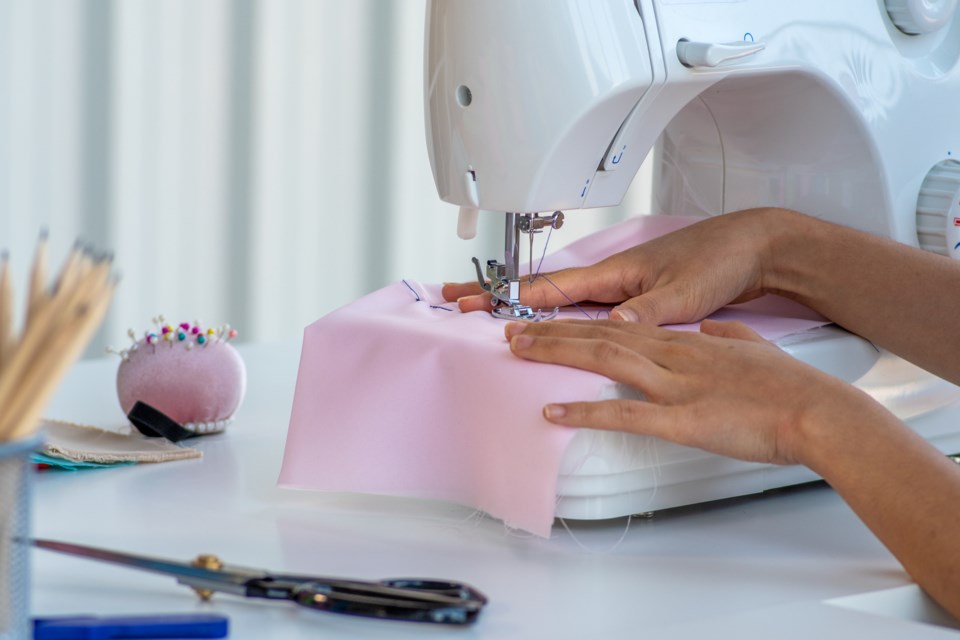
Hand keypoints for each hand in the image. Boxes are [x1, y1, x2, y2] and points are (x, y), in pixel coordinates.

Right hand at [443, 209, 784, 324]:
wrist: (755, 247)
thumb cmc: (720, 259)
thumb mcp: (683, 292)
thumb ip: (646, 312)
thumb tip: (613, 328)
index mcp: (615, 273)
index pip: (549, 287)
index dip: (509, 297)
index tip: (473, 304)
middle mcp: (612, 278)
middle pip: (541, 289)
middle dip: (497, 293)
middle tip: (456, 300)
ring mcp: (622, 287)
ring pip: (560, 299)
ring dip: (523, 306)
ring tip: (489, 311)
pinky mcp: (636, 298)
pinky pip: (584, 308)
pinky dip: (557, 314)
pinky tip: (550, 325)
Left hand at [504, 318, 866, 465]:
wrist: (818, 411)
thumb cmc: (792, 387)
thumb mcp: (754, 348)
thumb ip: (727, 336)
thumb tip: (711, 330)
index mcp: (688, 342)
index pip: (621, 326)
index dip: (581, 323)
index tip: (551, 322)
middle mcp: (675, 356)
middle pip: (602, 336)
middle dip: (553, 333)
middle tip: (513, 331)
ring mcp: (676, 385)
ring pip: (604, 360)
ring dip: (557, 354)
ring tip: (520, 352)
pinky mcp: (683, 419)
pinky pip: (624, 413)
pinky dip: (584, 411)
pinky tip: (554, 412)